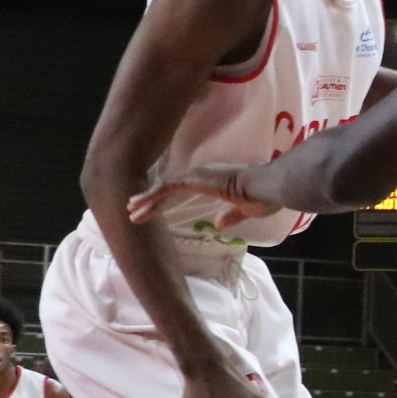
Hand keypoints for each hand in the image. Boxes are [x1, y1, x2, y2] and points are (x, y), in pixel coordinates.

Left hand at [127, 162, 279, 230]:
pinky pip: (165, 189)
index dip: (166, 198)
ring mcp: (195, 175)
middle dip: (150, 199)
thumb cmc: (262, 197)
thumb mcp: (245, 210)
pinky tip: (138, 207)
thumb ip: (232, 216)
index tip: (153, 208)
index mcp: (213, 180)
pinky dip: (150, 198)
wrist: (265, 187)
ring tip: (131, 212)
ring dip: (146, 200)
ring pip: (162, 188)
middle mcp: (200, 174)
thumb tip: (219, 223)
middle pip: (168, 187)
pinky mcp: (192, 180)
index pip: (182, 188)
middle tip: (133, 210)